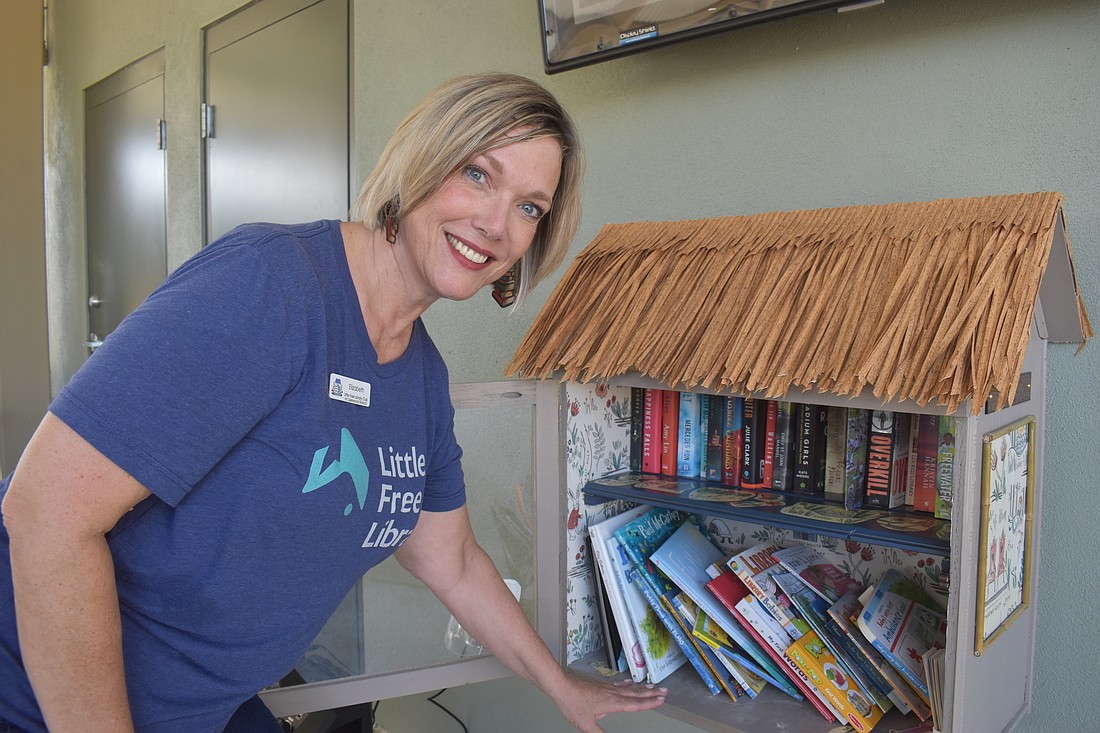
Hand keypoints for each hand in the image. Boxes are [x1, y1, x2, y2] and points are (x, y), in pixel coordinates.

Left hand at [550, 673, 666, 732]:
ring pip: (629, 687)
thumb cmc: (573, 703)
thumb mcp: (587, 725)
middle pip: (636, 693)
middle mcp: (612, 693)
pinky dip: (627, 683)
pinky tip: (630, 681)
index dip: (649, 703)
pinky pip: (618, 683)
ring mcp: (607, 687)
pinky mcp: (600, 684)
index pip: (635, 704)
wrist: (562, 687)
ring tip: (653, 686)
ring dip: (642, 687)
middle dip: (651, 693)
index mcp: (613, 703)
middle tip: (664, 691)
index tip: (661, 700)